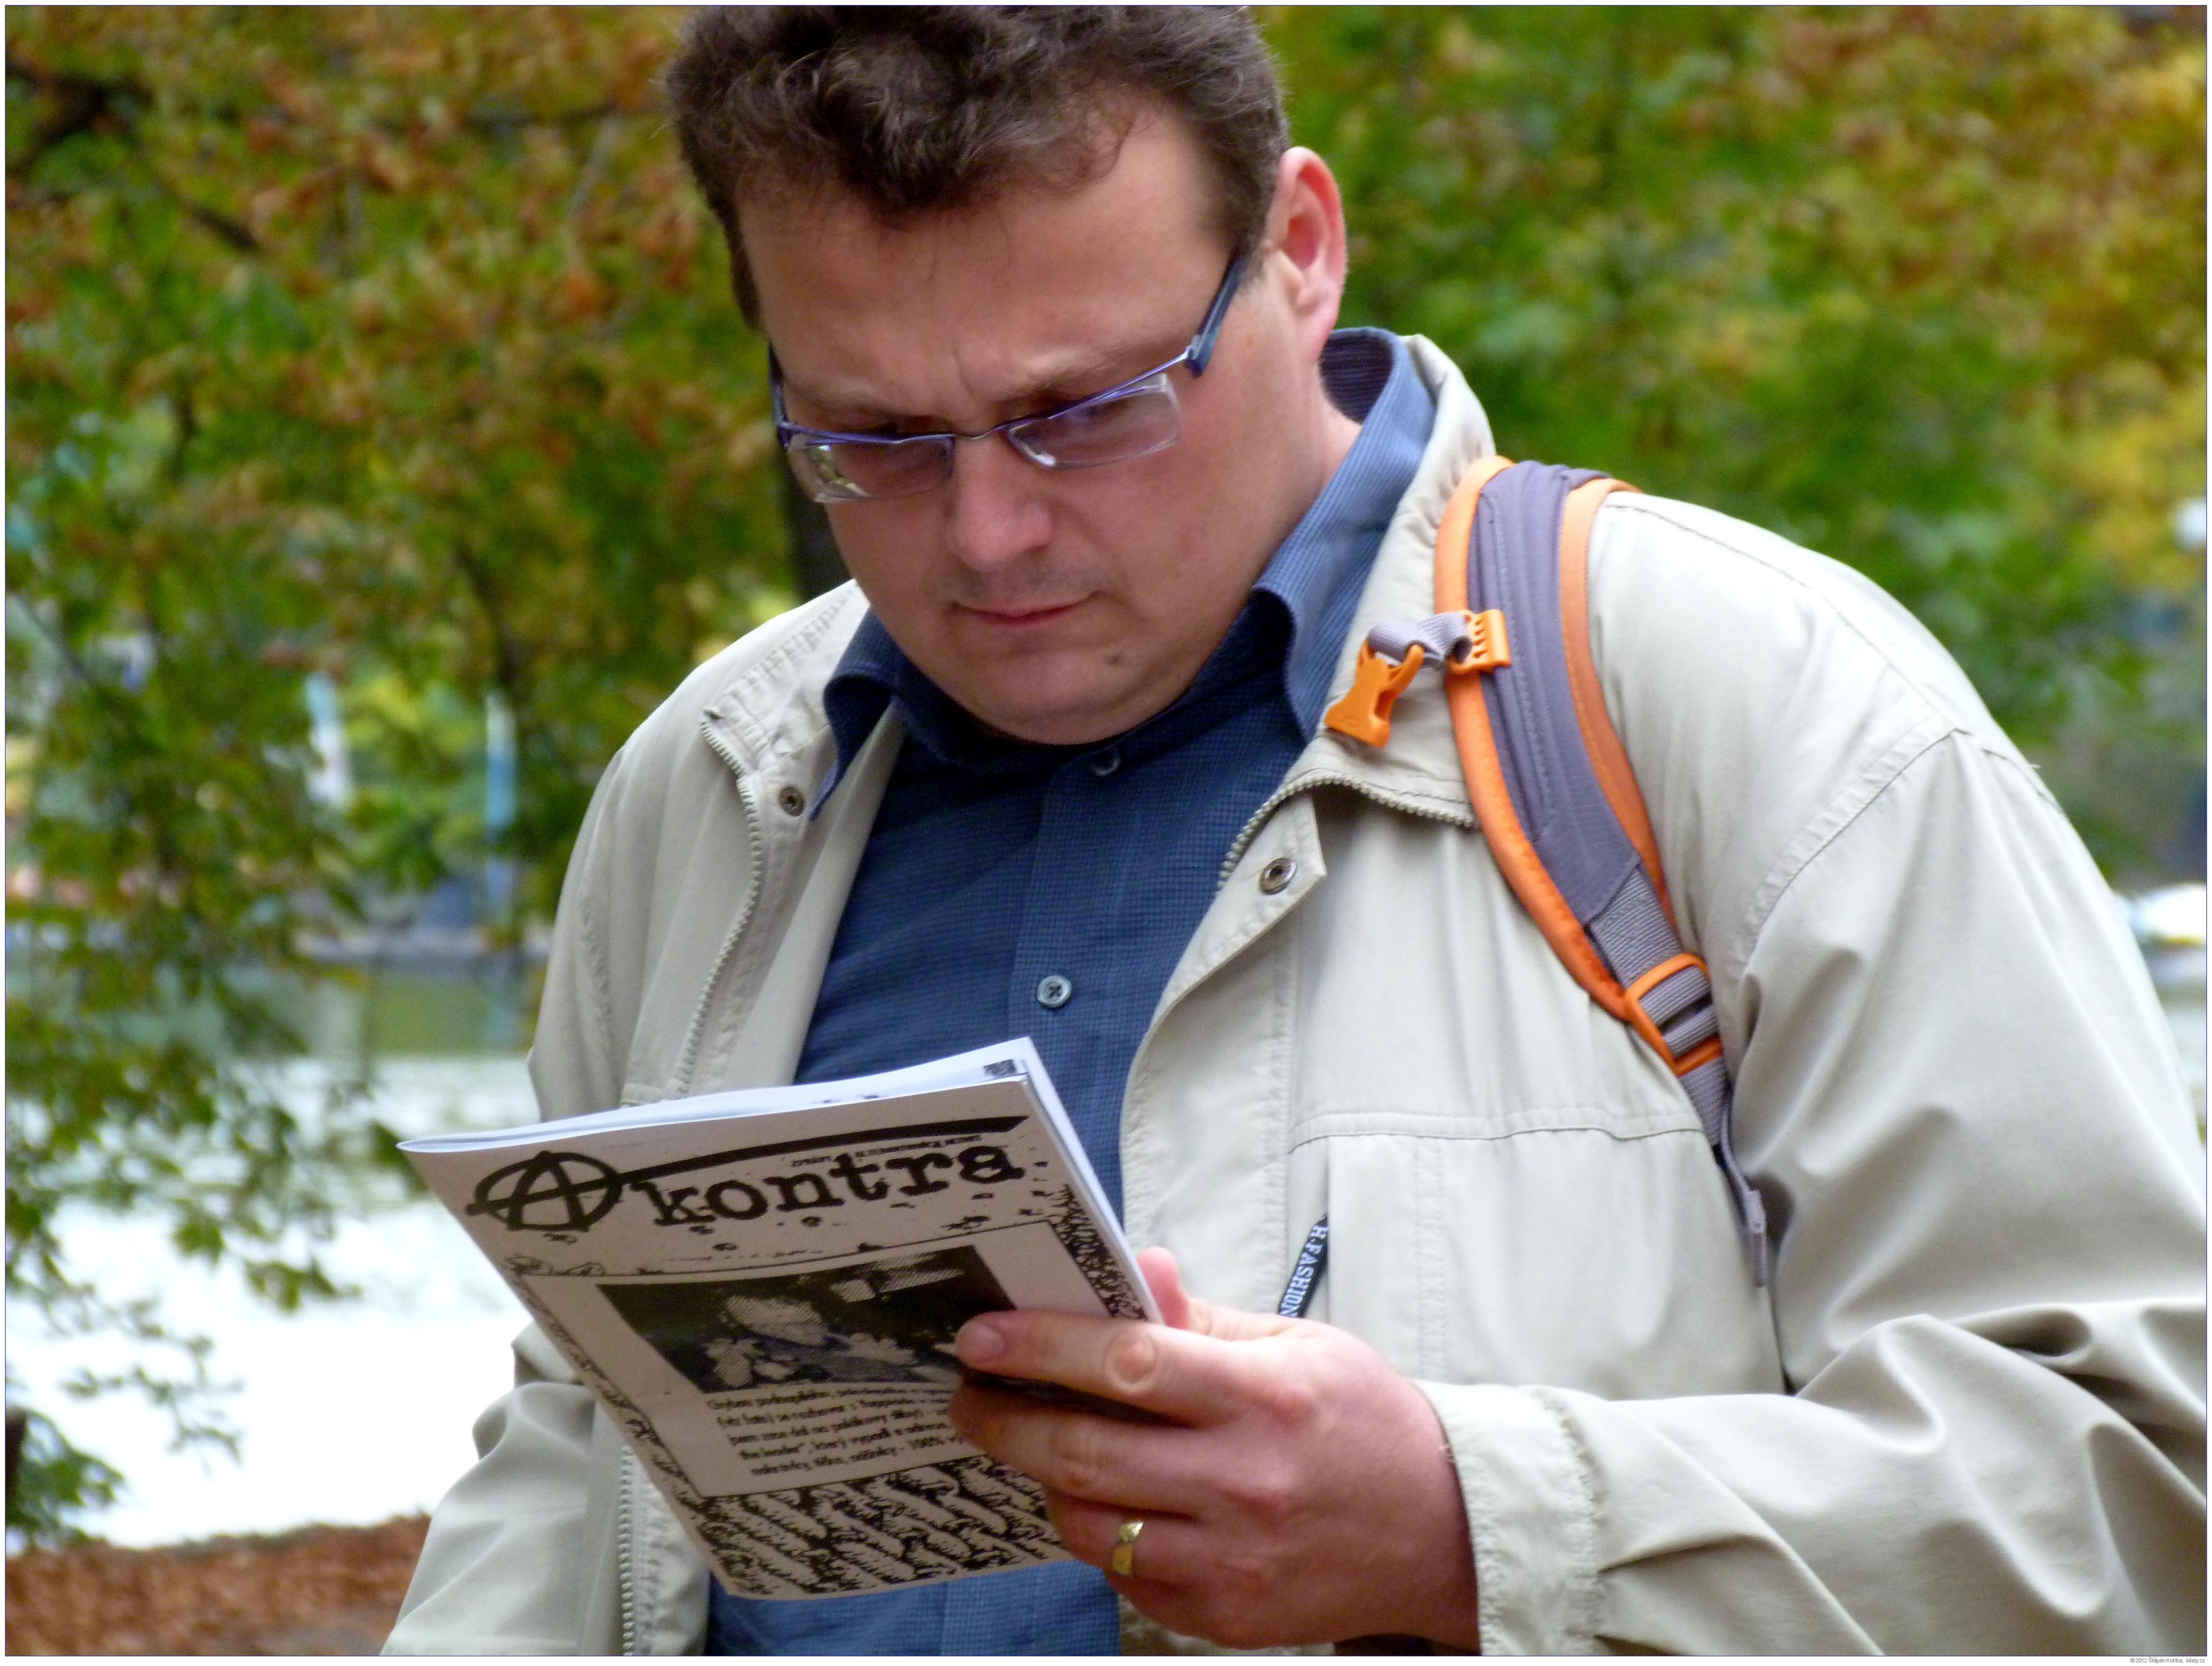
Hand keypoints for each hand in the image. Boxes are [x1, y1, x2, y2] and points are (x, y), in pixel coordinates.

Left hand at [947, 1248, 1480, 1650]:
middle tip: (969, 1396)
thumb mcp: (1296, 1345)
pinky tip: (1100, 1500)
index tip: (982, 1336)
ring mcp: (1231, 1559)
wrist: (1437, 1528)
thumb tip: (1137, 1269)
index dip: (1042, 1347)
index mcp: (1263, 1399)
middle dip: (1007, 1421)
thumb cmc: (1361, 1419)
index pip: (1128, 1363)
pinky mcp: (1223, 1613)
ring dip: (1044, 1481)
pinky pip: (1125, 1575)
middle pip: (1088, 1453)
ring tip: (1035, 1444)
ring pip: (1092, 1524)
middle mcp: (1243, 1483)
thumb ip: (1202, 1318)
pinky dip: (1097, 1534)